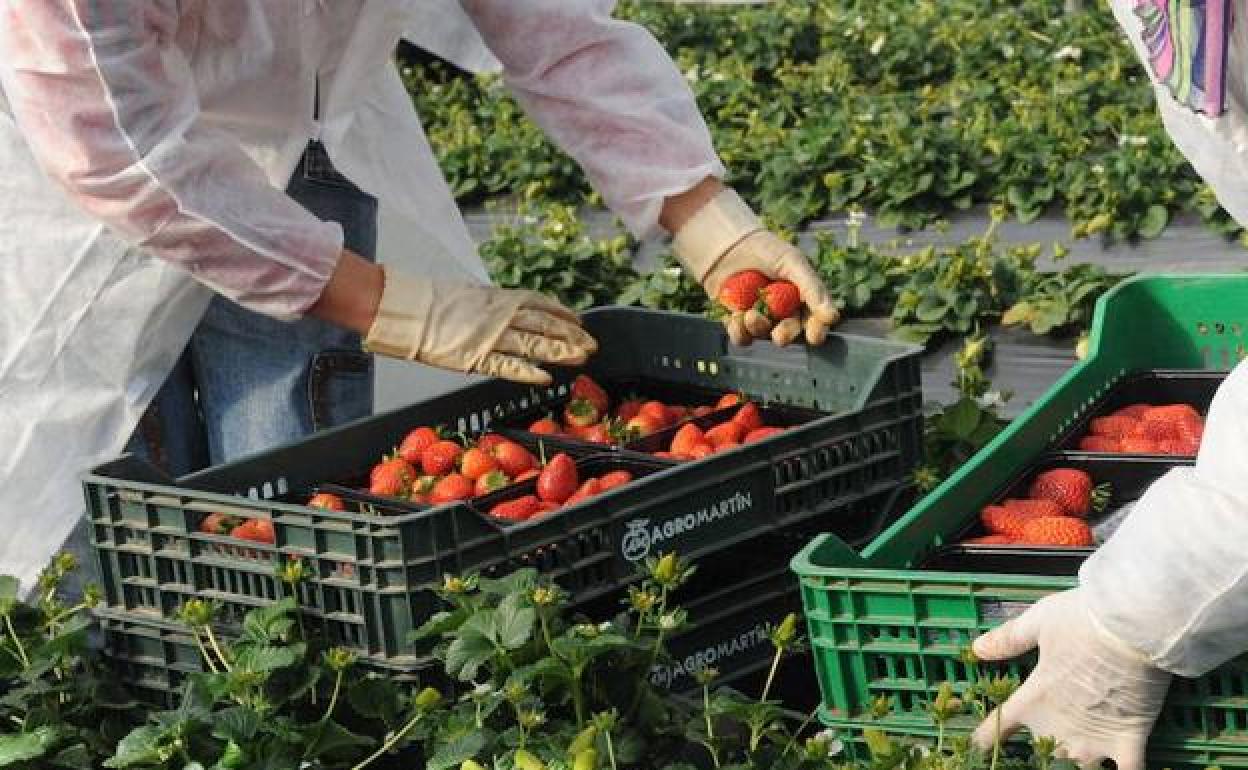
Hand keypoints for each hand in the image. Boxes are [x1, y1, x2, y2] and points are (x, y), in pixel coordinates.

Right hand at [362, 269, 596, 384]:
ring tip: (581, 358)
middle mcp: (500, 315)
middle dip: (570, 335)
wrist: (408, 310)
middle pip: (544, 325)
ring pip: (533, 344)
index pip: (540, 304)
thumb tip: (506, 309)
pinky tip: (546, 377)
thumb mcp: (470, 295)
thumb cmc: (433, 303)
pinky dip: (528, 371)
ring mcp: (491, 336)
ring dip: (559, 351)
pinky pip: (507, 366)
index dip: (561, 313)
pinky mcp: (477, 357)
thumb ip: (492, 305)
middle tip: (591, 344)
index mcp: (499, 298)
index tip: (578, 321)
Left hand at [668, 184, 839, 346]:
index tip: (814, 336)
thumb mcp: (793, 262)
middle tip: (779, 336)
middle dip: (786, 335)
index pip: (815, 319)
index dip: (817, 330)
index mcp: (802, 297)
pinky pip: (742, 337)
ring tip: (750, 314)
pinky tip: (736, 317)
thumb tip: (831, 316)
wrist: (728, 244)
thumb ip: (812, 288)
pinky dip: (739, 332)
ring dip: (759, 328)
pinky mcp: (738, 321)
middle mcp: (783, 311)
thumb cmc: (765, 249)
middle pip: (791, 332)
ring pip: (764, 335)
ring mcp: (760, 317)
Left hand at [971, 588, 1170, 769]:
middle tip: (1041, 751)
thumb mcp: (1038, 621)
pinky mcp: (1129, 739)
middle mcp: (1059, 725)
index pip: (999, 727)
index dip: (984, 739)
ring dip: (1074, 767)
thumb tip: (977, 649)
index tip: (975, 748)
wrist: (1132, 625)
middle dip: (1041, 755)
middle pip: (1042, 756)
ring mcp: (1094, 737)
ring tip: (1073, 761)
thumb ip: (1009, 639)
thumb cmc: (1082, 619)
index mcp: (1034, 698)